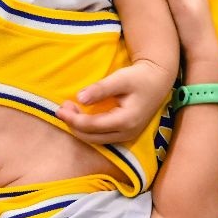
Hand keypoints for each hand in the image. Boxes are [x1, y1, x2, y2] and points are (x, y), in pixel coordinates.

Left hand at [59, 57, 175, 144]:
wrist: (158, 80)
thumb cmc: (140, 77)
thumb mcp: (120, 79)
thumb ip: (100, 89)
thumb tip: (79, 98)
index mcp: (125, 121)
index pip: (91, 126)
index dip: (73, 119)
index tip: (59, 108)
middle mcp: (126, 133)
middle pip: (91, 137)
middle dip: (73, 124)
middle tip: (62, 108)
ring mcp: (127, 136)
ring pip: (95, 139)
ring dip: (79, 128)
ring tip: (70, 110)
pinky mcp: (125, 134)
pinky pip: (101, 137)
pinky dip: (88, 129)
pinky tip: (81, 115)